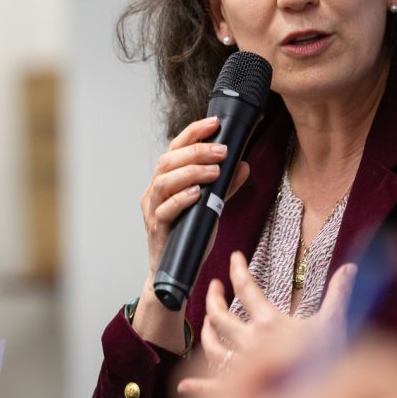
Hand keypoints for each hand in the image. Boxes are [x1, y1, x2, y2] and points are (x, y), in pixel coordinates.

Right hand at [130, 117, 248, 350]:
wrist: (173, 274)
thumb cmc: (188, 237)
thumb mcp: (210, 208)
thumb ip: (225, 188)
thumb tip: (243, 165)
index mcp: (166, 180)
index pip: (176, 148)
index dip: (194, 133)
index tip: (215, 123)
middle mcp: (155, 191)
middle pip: (168, 160)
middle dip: (196, 151)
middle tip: (222, 150)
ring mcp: (152, 210)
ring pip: (163, 181)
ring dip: (191, 172)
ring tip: (215, 170)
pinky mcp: (156, 229)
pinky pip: (165, 210)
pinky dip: (181, 199)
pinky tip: (198, 194)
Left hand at [178, 252, 354, 397]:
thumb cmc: (326, 364)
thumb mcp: (334, 326)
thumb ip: (338, 296)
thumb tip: (349, 268)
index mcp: (269, 324)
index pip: (246, 289)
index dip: (238, 270)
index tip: (234, 258)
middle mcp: (249, 343)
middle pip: (220, 316)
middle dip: (214, 298)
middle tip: (214, 286)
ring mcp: (240, 366)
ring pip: (212, 346)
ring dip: (207, 332)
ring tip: (208, 322)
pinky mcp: (237, 390)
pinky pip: (212, 386)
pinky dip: (197, 385)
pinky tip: (184, 385)